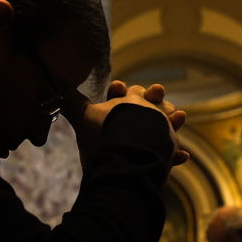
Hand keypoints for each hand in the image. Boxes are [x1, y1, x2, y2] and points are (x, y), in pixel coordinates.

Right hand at [64, 81, 188, 169]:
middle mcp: (146, 113)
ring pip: (170, 118)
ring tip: (179, 116)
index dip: (120, 90)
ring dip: (172, 119)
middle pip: (152, 99)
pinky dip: (176, 152)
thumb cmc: (105, 132)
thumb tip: (59, 85)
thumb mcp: (84, 118)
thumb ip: (73, 103)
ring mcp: (160, 130)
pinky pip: (174, 149)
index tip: (118, 88)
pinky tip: (182, 155)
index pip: (124, 92)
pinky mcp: (168, 150)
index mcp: (126, 102)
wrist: (128, 151)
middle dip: (153, 96)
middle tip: (155, 93)